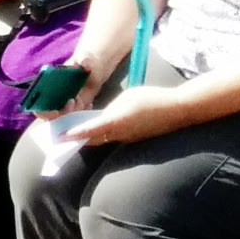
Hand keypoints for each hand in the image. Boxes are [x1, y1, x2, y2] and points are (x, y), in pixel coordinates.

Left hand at [64, 82, 196, 145]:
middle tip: (61, 137)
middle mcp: (122, 133)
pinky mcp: (135, 138)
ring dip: (90, 138)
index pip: (91, 130)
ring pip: (104, 140)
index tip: (61, 137)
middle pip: (94, 139)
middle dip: (78, 138)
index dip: (76, 134)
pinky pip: (115, 138)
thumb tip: (101, 117)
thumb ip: (111, 109)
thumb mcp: (127, 98)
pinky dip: (103, 136)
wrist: (178, 110)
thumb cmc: (152, 98)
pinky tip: (97, 131)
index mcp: (118, 121)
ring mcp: (129, 138)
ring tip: (74, 134)